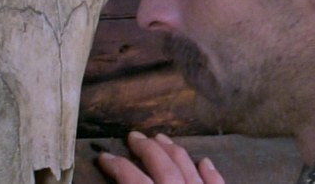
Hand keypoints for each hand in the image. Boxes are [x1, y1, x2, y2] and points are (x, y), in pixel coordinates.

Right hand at [97, 131, 225, 183]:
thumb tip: (120, 180)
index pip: (132, 180)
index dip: (116, 166)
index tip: (103, 156)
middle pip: (162, 168)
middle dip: (146, 149)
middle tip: (133, 136)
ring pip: (188, 170)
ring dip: (173, 152)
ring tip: (160, 138)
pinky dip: (211, 172)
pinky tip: (205, 161)